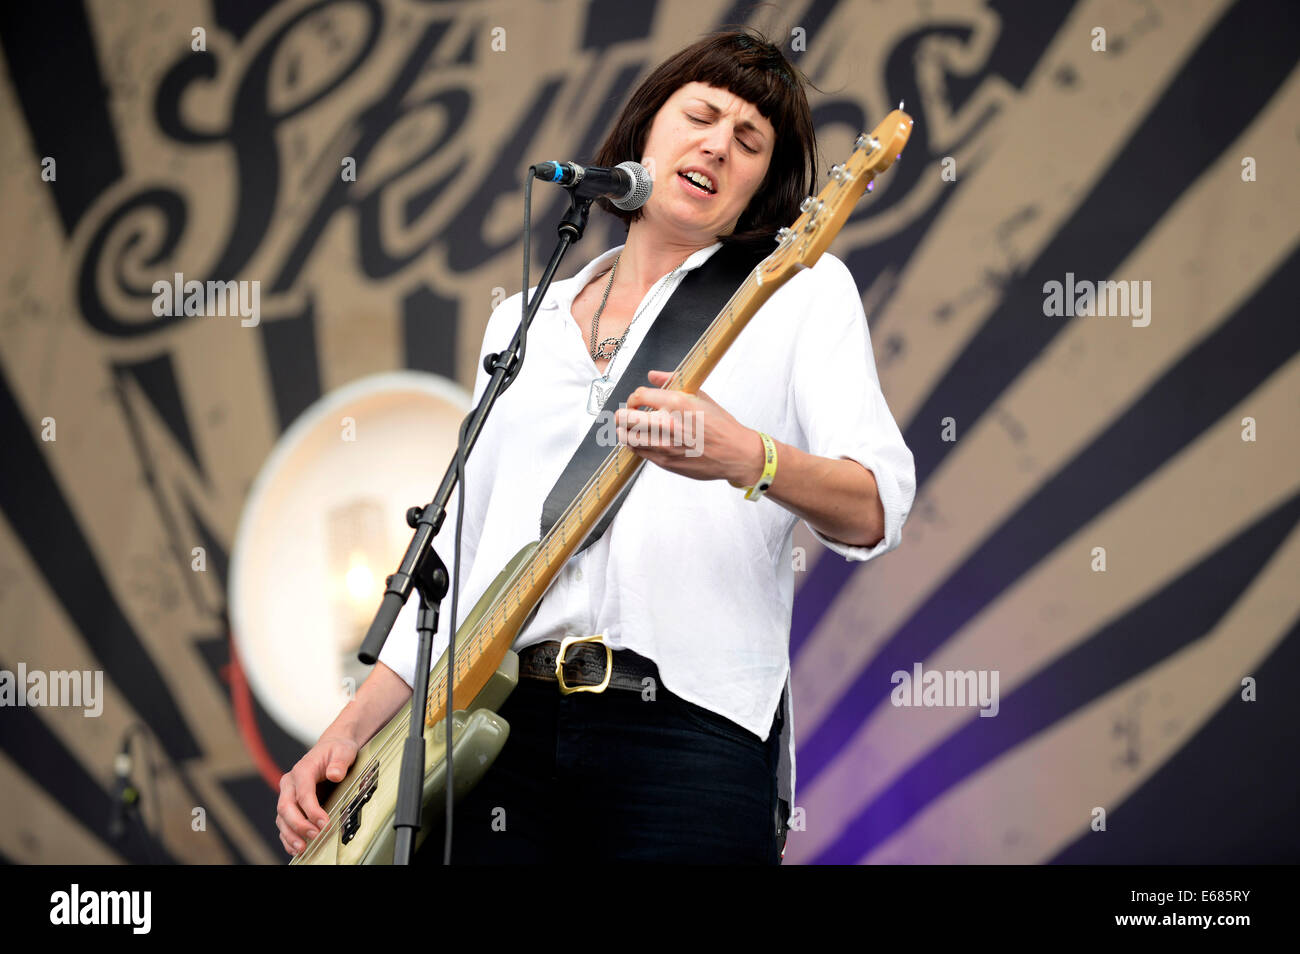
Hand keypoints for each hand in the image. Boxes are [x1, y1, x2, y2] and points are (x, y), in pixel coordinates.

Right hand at [276, 733, 357, 856]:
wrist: (332, 748)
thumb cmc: (337, 750)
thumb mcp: (344, 751)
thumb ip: (339, 762)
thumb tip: (334, 775)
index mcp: (303, 770)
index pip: (303, 793)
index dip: (312, 810)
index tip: (324, 823)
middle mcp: (290, 783)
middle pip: (286, 807)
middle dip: (299, 824)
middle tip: (315, 836)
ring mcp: (288, 794)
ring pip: (282, 817)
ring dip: (290, 834)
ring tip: (302, 848)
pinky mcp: (291, 804)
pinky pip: (284, 822)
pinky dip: (287, 836)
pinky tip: (295, 847)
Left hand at [615, 370, 763, 484]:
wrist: (735, 453)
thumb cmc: (721, 425)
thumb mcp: (700, 396)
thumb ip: (672, 382)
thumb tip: (654, 375)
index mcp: (677, 404)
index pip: (638, 395)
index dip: (634, 397)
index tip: (637, 400)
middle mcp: (668, 424)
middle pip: (624, 417)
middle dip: (623, 414)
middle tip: (628, 414)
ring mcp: (664, 445)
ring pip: (627, 437)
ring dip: (626, 430)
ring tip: (633, 428)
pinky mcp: (664, 462)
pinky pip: (638, 452)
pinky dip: (637, 445)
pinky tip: (646, 440)